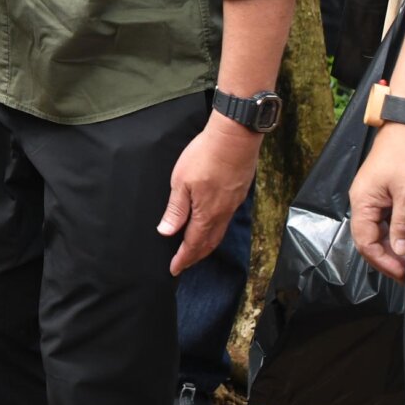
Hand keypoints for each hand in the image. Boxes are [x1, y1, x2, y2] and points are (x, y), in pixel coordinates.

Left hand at [159, 117, 261, 275]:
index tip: (174, 269)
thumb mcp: (181, 182)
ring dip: (206, 244)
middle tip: (184, 263)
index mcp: (207, 214)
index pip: (193, 245)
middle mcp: (223, 213)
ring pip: (219, 232)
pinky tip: (211, 223)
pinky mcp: (238, 193)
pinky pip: (226, 219)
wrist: (236, 136)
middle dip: (195, 256)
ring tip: (196, 248)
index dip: (183, 259)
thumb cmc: (206, 155)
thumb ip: (175, 209)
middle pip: (209, 243)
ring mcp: (233, 204)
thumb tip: (166, 232)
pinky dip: (216, 229)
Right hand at [349, 125, 404, 280]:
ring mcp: (370, 198)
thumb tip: (401, 252)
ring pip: (376, 232)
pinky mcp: (380, 194)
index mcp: (362, 202)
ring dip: (391, 248)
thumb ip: (402, 225)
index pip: (365, 242)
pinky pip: (383, 221)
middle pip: (368, 240)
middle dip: (387, 259)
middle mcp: (361, 202)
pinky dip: (394, 234)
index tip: (402, 273)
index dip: (383, 261)